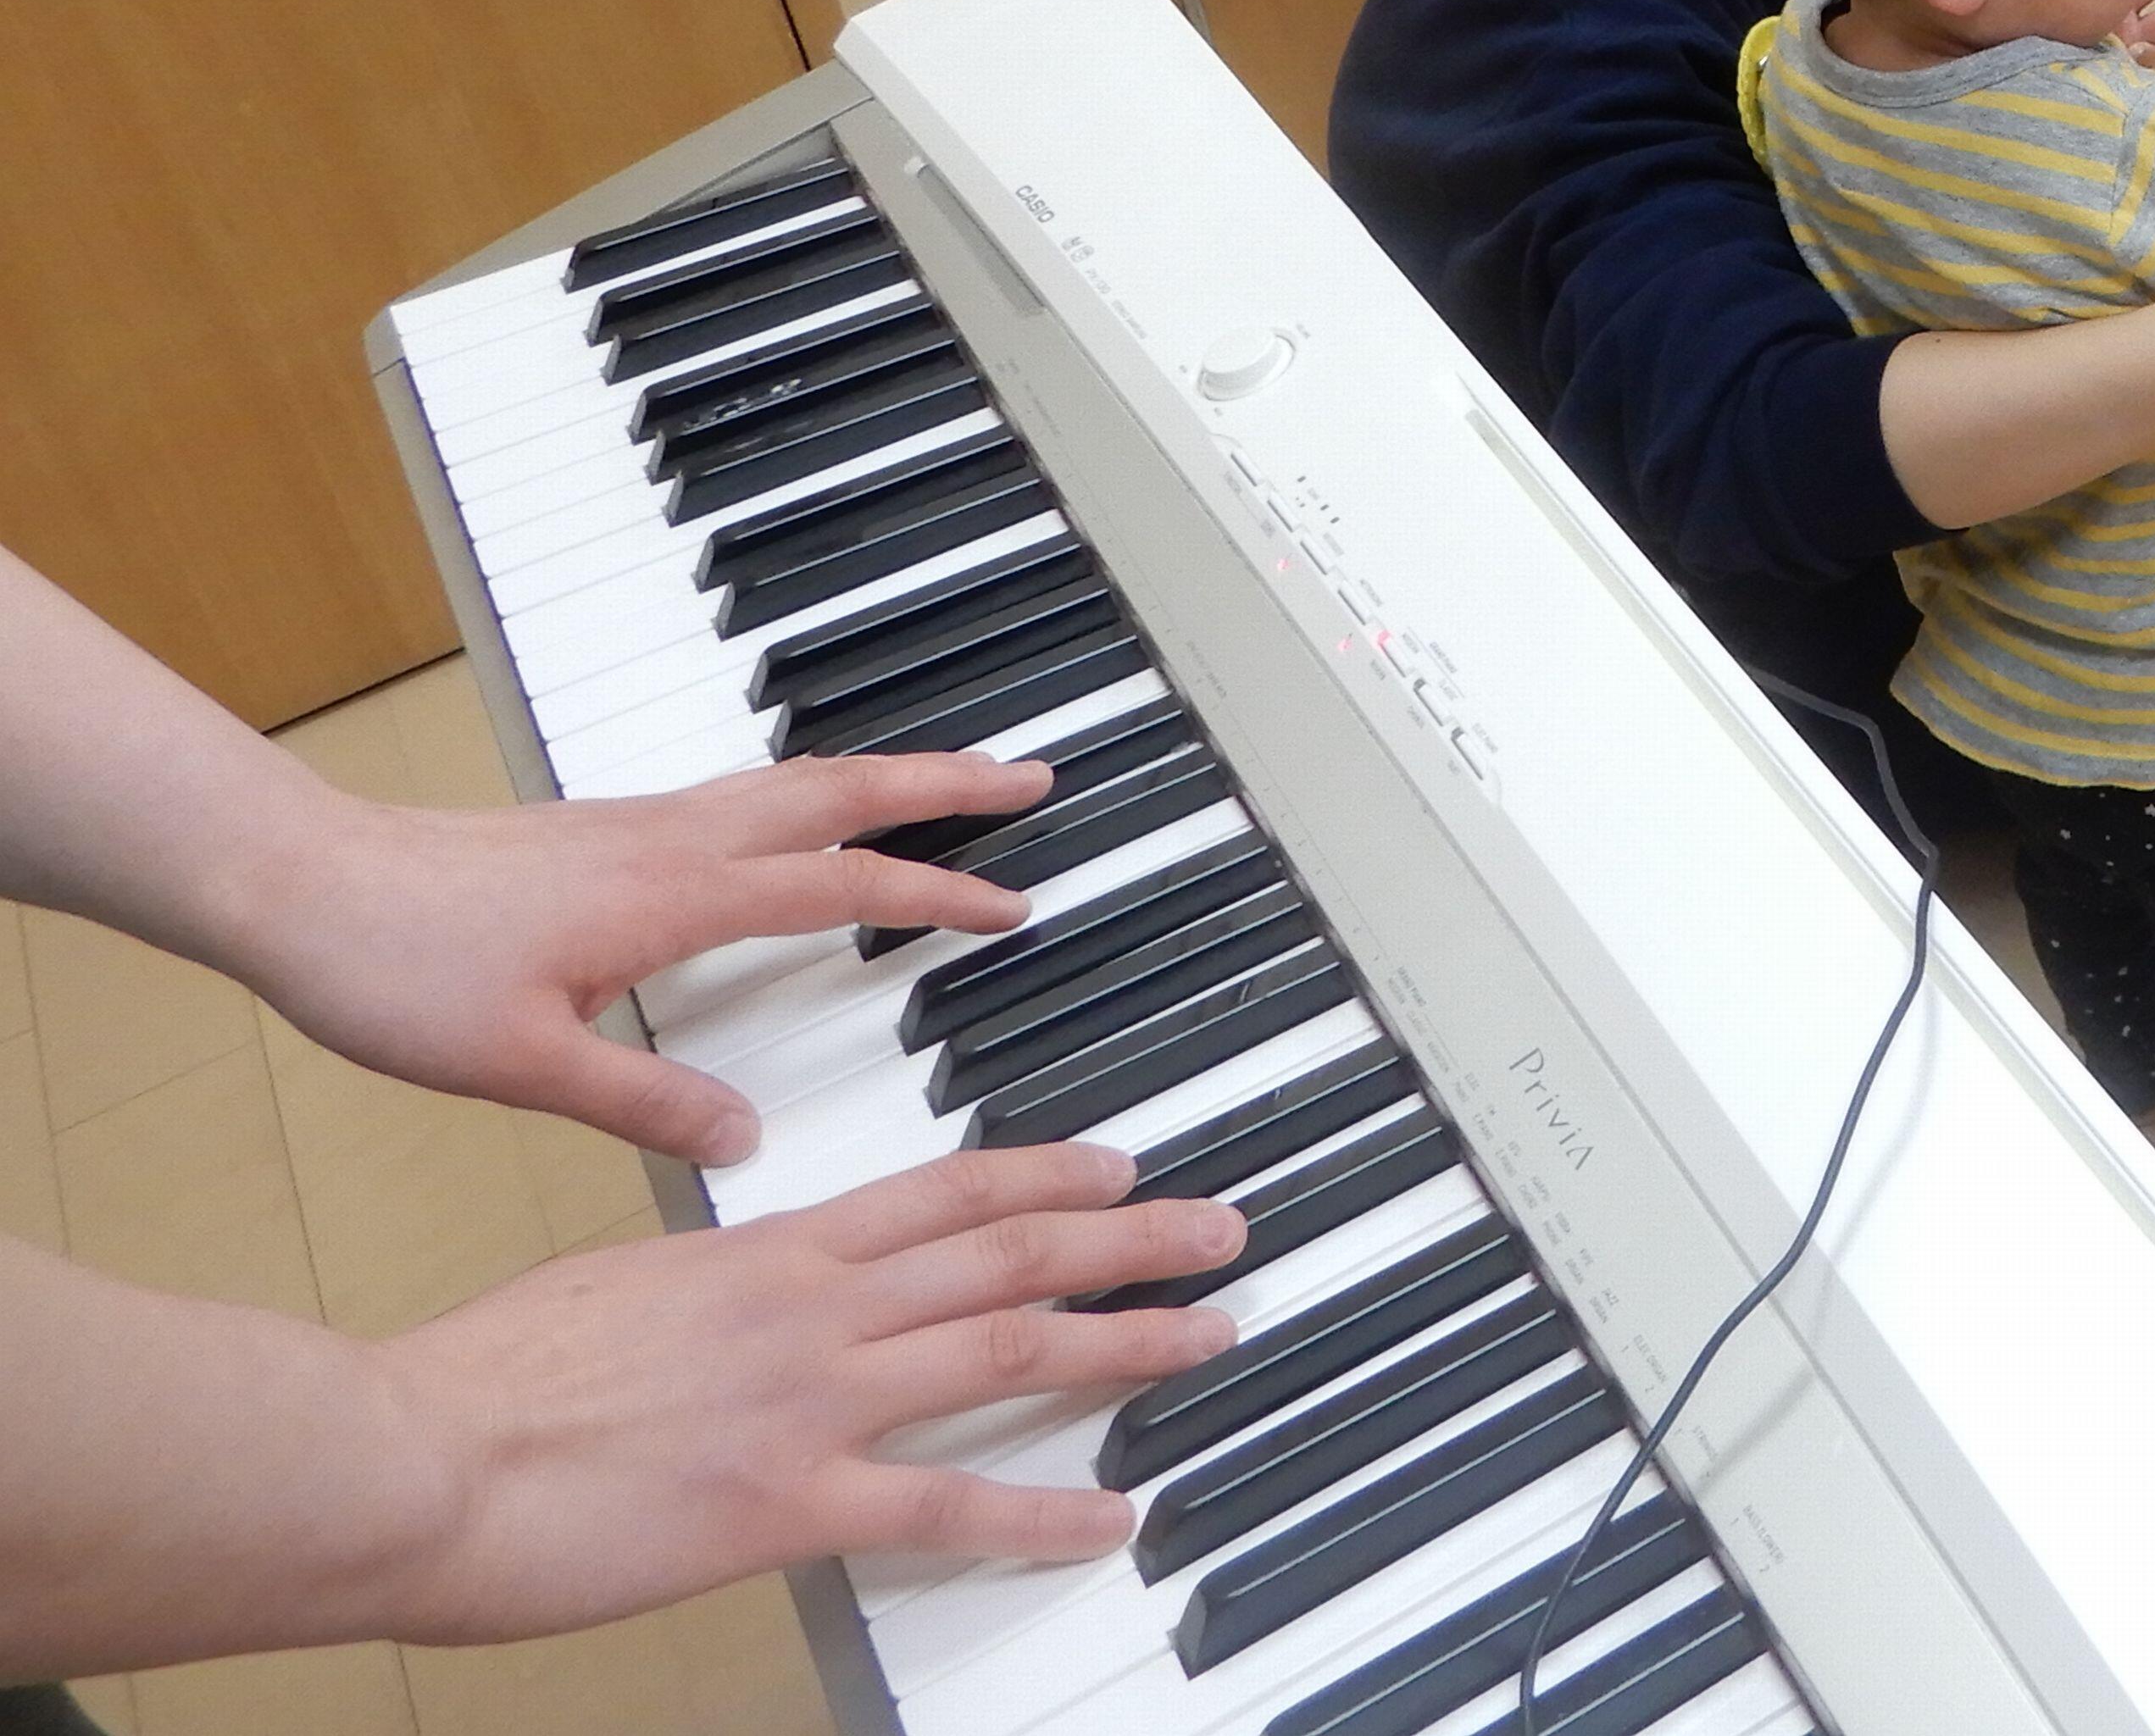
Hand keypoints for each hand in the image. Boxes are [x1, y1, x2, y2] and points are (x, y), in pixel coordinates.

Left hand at [229, 756, 1061, 1166]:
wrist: (302, 885)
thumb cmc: (398, 972)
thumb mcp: (521, 1064)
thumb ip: (642, 1105)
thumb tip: (744, 1141)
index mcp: (674, 895)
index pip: (839, 883)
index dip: (934, 897)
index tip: (1012, 909)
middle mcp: (673, 839)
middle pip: (842, 791)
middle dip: (947, 785)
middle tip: (1034, 778)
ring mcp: (640, 821)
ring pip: (795, 779)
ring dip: (886, 776)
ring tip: (952, 782)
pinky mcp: (607, 826)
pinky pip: (746, 791)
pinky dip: (813, 790)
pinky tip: (807, 819)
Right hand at [356, 1143, 1242, 1643]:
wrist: (414, 1453)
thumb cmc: (481, 1382)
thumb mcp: (613, 1290)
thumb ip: (698, 1288)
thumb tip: (731, 1292)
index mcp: (765, 1253)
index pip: (940, 1187)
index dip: (1043, 1170)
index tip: (1116, 1162)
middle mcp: (812, 1309)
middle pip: (1007, 1247)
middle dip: (1127, 1233)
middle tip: (1215, 1226)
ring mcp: (812, 1402)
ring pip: (1009, 1345)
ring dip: (1125, 1336)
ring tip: (1210, 1327)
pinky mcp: (788, 1504)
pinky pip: (946, 1504)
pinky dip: (1039, 1511)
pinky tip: (1110, 1517)